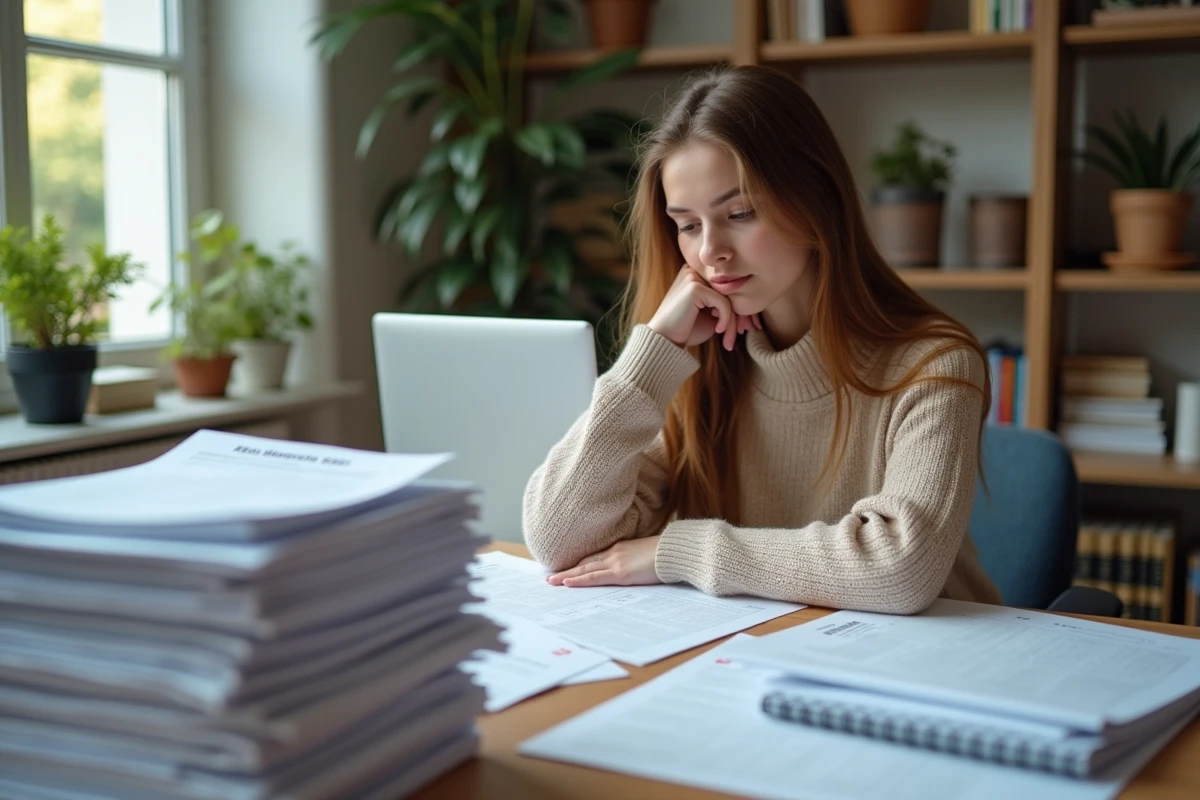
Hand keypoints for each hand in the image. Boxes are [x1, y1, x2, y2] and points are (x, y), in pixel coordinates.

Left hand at [546, 536, 663, 587]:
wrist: (676, 550)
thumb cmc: (667, 553)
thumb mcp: (647, 554)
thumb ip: (635, 560)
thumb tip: (632, 568)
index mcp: (620, 548)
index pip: (594, 557)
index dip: (579, 564)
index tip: (567, 569)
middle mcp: (614, 553)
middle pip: (584, 563)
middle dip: (567, 570)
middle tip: (551, 577)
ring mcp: (616, 562)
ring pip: (584, 570)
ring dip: (566, 576)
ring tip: (551, 582)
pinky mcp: (620, 573)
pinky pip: (594, 578)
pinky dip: (579, 580)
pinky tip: (567, 583)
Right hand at [647, 265, 761, 350]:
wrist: (664, 341)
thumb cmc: (686, 330)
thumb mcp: (710, 314)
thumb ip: (724, 303)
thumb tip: (748, 302)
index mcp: (695, 274)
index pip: (724, 287)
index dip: (735, 308)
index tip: (741, 329)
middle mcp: (692, 271)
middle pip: (727, 291)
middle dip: (736, 316)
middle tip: (736, 336)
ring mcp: (692, 277)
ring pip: (727, 297)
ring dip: (732, 321)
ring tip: (728, 339)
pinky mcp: (694, 288)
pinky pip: (723, 302)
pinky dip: (726, 319)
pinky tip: (718, 330)